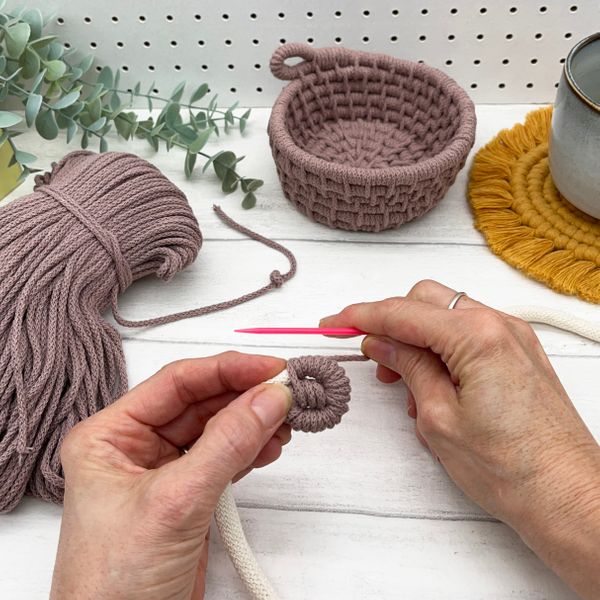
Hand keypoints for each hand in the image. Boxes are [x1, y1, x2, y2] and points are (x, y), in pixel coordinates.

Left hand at [50, 352, 291, 599]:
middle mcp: (135, 447)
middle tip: (288, 392)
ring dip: (254, 421)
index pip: (177, 383)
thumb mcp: (175, 502)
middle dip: (246, 396)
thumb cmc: (115, 583)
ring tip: (287, 420)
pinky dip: (252, 449)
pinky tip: (273, 444)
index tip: (271, 368)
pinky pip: (225, 457)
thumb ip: (227, 444)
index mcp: (110, 435)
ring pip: (217, 429)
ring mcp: (164, 471)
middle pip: (201, 403)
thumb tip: (270, 397)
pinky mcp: (189, 495)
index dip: (227, 370)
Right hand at [321, 280, 599, 599]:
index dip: (360, 316)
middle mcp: (500, 326)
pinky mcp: (518, 354)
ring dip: (416, 338)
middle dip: (391, 322)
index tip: (334, 323)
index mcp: (477, 336)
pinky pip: (468, 334)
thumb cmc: (511, 468)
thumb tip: (380, 342)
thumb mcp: (438, 417)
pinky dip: (441, 347)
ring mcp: (513, 338)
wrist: (566, 497)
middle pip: (426, 300)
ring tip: (401, 381)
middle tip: (368, 354)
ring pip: (446, 315)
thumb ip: (407, 367)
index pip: (403, 312)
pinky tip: (431, 384)